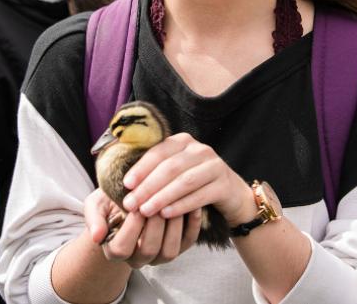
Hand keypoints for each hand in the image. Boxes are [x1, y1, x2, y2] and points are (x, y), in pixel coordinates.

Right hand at [83, 188, 199, 267]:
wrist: (128, 202)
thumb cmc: (110, 203)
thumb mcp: (96, 205)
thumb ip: (93, 219)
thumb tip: (96, 236)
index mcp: (115, 250)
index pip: (122, 247)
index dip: (130, 227)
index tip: (135, 204)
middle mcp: (137, 258)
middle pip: (148, 249)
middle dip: (154, 223)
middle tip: (157, 199)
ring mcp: (158, 256)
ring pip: (169, 251)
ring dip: (173, 226)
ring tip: (173, 202)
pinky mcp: (177, 247)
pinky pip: (187, 242)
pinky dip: (192, 225)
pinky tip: (192, 206)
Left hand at [120, 132, 255, 226]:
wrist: (230, 194)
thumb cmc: (194, 183)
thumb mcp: (175, 172)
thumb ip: (155, 171)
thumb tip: (126, 183)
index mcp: (183, 141)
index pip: (158, 152)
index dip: (141, 168)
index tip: (126, 185)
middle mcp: (200, 149)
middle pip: (169, 167)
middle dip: (148, 186)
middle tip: (131, 203)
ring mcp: (215, 166)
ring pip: (184, 181)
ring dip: (162, 197)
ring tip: (145, 210)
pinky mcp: (224, 184)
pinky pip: (200, 196)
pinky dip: (181, 205)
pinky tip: (166, 214)